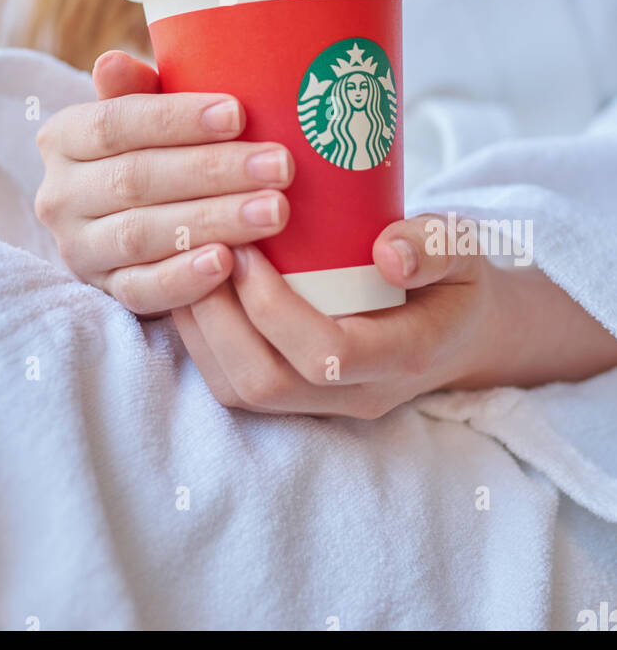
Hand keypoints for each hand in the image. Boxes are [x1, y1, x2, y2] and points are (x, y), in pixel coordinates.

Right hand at [34, 50, 293, 314]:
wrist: (140, 219)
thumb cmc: (156, 149)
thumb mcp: (146, 113)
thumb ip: (137, 90)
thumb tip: (114, 61)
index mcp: (64, 138)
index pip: (115, 123)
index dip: (177, 119)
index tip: (239, 114)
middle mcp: (59, 194)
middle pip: (137, 179)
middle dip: (213, 171)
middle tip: (279, 166)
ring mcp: (78, 248)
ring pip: (143, 234)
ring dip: (213, 220)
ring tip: (274, 211)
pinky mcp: (104, 291)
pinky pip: (143, 290)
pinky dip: (185, 278)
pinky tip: (229, 263)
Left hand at [172, 213, 616, 416]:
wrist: (462, 329)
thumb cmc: (455, 279)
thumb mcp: (463, 250)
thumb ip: (435, 246)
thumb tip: (389, 253)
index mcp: (402, 357)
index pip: (326, 355)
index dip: (273, 307)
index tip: (248, 247)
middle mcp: (357, 393)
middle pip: (268, 383)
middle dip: (220, 318)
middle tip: (203, 251)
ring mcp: (323, 403)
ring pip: (241, 391)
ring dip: (202, 330)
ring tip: (186, 265)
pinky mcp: (295, 394)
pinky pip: (235, 383)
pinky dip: (202, 339)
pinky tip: (191, 287)